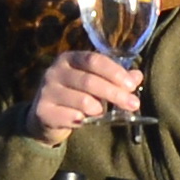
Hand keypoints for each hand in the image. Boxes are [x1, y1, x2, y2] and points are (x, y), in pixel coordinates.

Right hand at [19, 43, 144, 142]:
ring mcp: (46, 90)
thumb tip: (136, 76)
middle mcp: (55, 71)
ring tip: (102, 113)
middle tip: (133, 104)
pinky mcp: (43, 110)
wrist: (45, 117)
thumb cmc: (75, 96)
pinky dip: (82, 120)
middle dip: (115, 93)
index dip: (114, 72)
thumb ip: (115, 79)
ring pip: (82, 100)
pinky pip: (70, 117)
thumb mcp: (95, 84)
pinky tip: (83, 121)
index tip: (131, 86)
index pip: (94, 60)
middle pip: (90, 81)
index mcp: (70, 59)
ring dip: (98, 109)